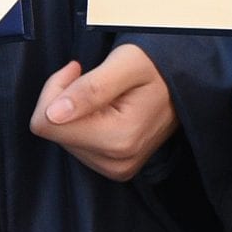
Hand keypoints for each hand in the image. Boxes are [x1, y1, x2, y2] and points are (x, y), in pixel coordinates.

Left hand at [30, 43, 175, 181]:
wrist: (185, 81)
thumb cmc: (157, 66)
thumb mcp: (126, 63)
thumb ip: (90, 89)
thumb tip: (53, 115)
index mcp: (118, 139)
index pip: (47, 123)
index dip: (55, 89)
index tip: (77, 69)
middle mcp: (116, 162)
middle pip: (55, 132)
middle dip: (65, 99)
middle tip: (90, 76)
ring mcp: (116, 168)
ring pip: (63, 139)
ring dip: (74, 110)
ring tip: (103, 92)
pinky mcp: (114, 167)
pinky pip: (76, 146)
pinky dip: (83, 122)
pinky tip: (105, 108)